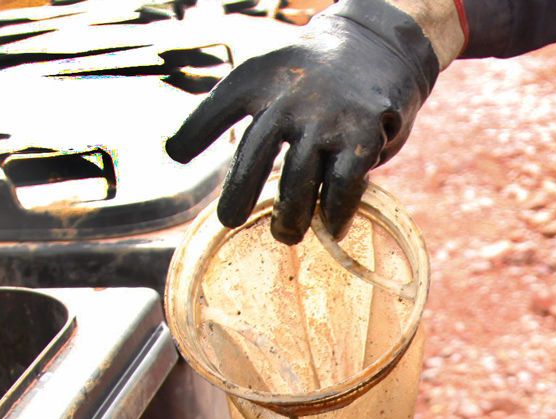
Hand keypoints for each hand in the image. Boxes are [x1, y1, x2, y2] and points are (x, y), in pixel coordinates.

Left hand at [165, 0, 440, 243]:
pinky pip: (341, 188)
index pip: (220, 105)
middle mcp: (290, 98)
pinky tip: (332, 227)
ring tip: (286, 234)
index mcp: (261, 79)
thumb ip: (238, 111)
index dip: (195, 131)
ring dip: (291, 218)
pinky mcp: (362, 138)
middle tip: (229, 219)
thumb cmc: (314, 79)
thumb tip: (181, 151)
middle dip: (238, 195)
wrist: (377, 47)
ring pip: (298, 183)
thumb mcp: (271, 77)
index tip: (177, 154)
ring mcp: (327, 120)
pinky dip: (335, 213)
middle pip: (255, 156)